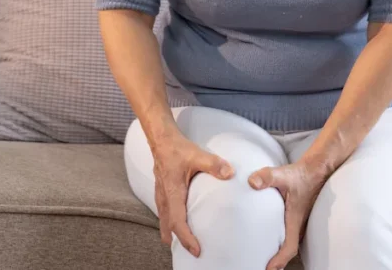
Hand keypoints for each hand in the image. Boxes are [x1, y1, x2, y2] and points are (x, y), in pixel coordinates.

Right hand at [151, 133, 233, 257]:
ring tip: (184, 245)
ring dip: (173, 234)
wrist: (161, 139)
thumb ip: (214, 164)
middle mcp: (164, 198)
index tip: (197, 250)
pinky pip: (164, 214)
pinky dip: (170, 224)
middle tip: (191, 254)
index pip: (178, 222)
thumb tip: (230, 173)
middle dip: (178, 242)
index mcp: (172, 193)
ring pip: (164, 221)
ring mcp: (161, 196)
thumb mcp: (197, 155)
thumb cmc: (177, 148)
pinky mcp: (162, 192)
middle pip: (168, 228)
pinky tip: (179, 224)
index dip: (186, 238)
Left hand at [248, 161, 328, 269]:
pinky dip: (277, 244)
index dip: (278, 260)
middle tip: (257, 268)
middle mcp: (297, 226)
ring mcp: (297, 223)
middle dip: (274, 264)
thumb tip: (252, 182)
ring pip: (287, 245)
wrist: (316, 170)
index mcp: (295, 220)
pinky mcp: (294, 218)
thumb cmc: (301, 174)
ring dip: (276, 255)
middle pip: (287, 252)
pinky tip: (264, 242)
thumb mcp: (284, 174)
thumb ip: (267, 177)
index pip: (289, 248)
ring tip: (258, 260)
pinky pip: (286, 237)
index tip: (268, 269)